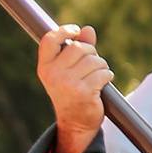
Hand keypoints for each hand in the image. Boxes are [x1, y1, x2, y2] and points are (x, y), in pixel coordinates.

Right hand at [36, 25, 114, 152]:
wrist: (75, 123)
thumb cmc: (72, 92)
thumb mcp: (68, 70)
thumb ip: (77, 49)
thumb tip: (88, 29)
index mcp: (44, 67)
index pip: (49, 40)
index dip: (64, 31)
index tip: (76, 31)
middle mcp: (52, 74)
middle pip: (79, 48)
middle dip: (92, 53)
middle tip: (93, 64)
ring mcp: (67, 83)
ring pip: (94, 60)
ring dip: (102, 66)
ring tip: (98, 76)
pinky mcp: (83, 92)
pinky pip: (103, 73)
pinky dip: (107, 76)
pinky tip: (103, 83)